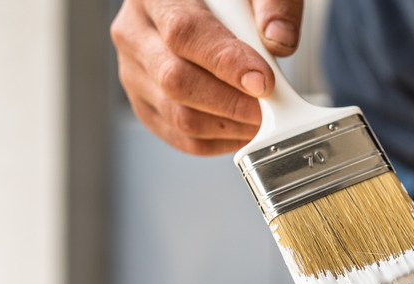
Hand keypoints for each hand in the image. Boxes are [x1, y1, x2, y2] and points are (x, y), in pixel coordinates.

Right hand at [110, 0, 302, 155]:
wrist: (213, 11)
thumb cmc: (231, 2)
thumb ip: (273, 4)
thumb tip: (278, 39)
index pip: (183, 32)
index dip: (225, 62)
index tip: (263, 81)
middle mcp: (135, 33)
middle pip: (175, 80)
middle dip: (231, 102)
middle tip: (270, 108)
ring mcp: (135, 74)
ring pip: (178, 115)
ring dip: (229, 125)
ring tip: (263, 119)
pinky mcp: (147, 106)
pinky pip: (182, 138)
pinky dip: (220, 140)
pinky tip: (244, 128)